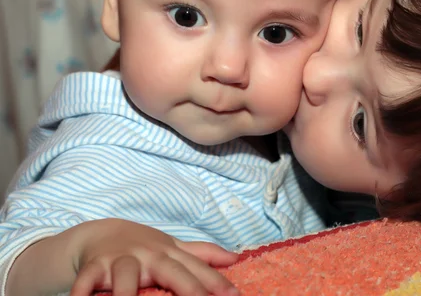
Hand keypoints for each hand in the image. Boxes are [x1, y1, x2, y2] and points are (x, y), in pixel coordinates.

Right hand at [69, 219, 238, 295]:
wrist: (99, 233)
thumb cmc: (143, 246)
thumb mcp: (173, 247)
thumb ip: (203, 254)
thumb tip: (236, 258)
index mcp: (170, 253)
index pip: (197, 268)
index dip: (216, 282)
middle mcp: (148, 255)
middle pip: (171, 270)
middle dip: (189, 287)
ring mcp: (120, 260)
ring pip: (126, 277)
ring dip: (130, 294)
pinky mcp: (94, 267)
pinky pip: (86, 281)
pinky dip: (82, 293)